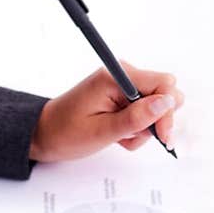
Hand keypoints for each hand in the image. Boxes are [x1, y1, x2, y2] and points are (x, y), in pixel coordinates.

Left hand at [30, 64, 181, 161]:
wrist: (46, 133)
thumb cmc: (66, 132)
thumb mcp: (103, 131)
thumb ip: (137, 117)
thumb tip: (167, 102)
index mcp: (114, 76)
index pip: (163, 83)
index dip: (167, 110)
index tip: (161, 136)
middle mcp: (121, 75)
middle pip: (165, 93)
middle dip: (156, 121)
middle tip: (134, 136)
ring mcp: (122, 85)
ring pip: (156, 106)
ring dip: (144, 127)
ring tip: (120, 137)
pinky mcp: (122, 95)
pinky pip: (144, 111)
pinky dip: (136, 127)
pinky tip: (117, 135)